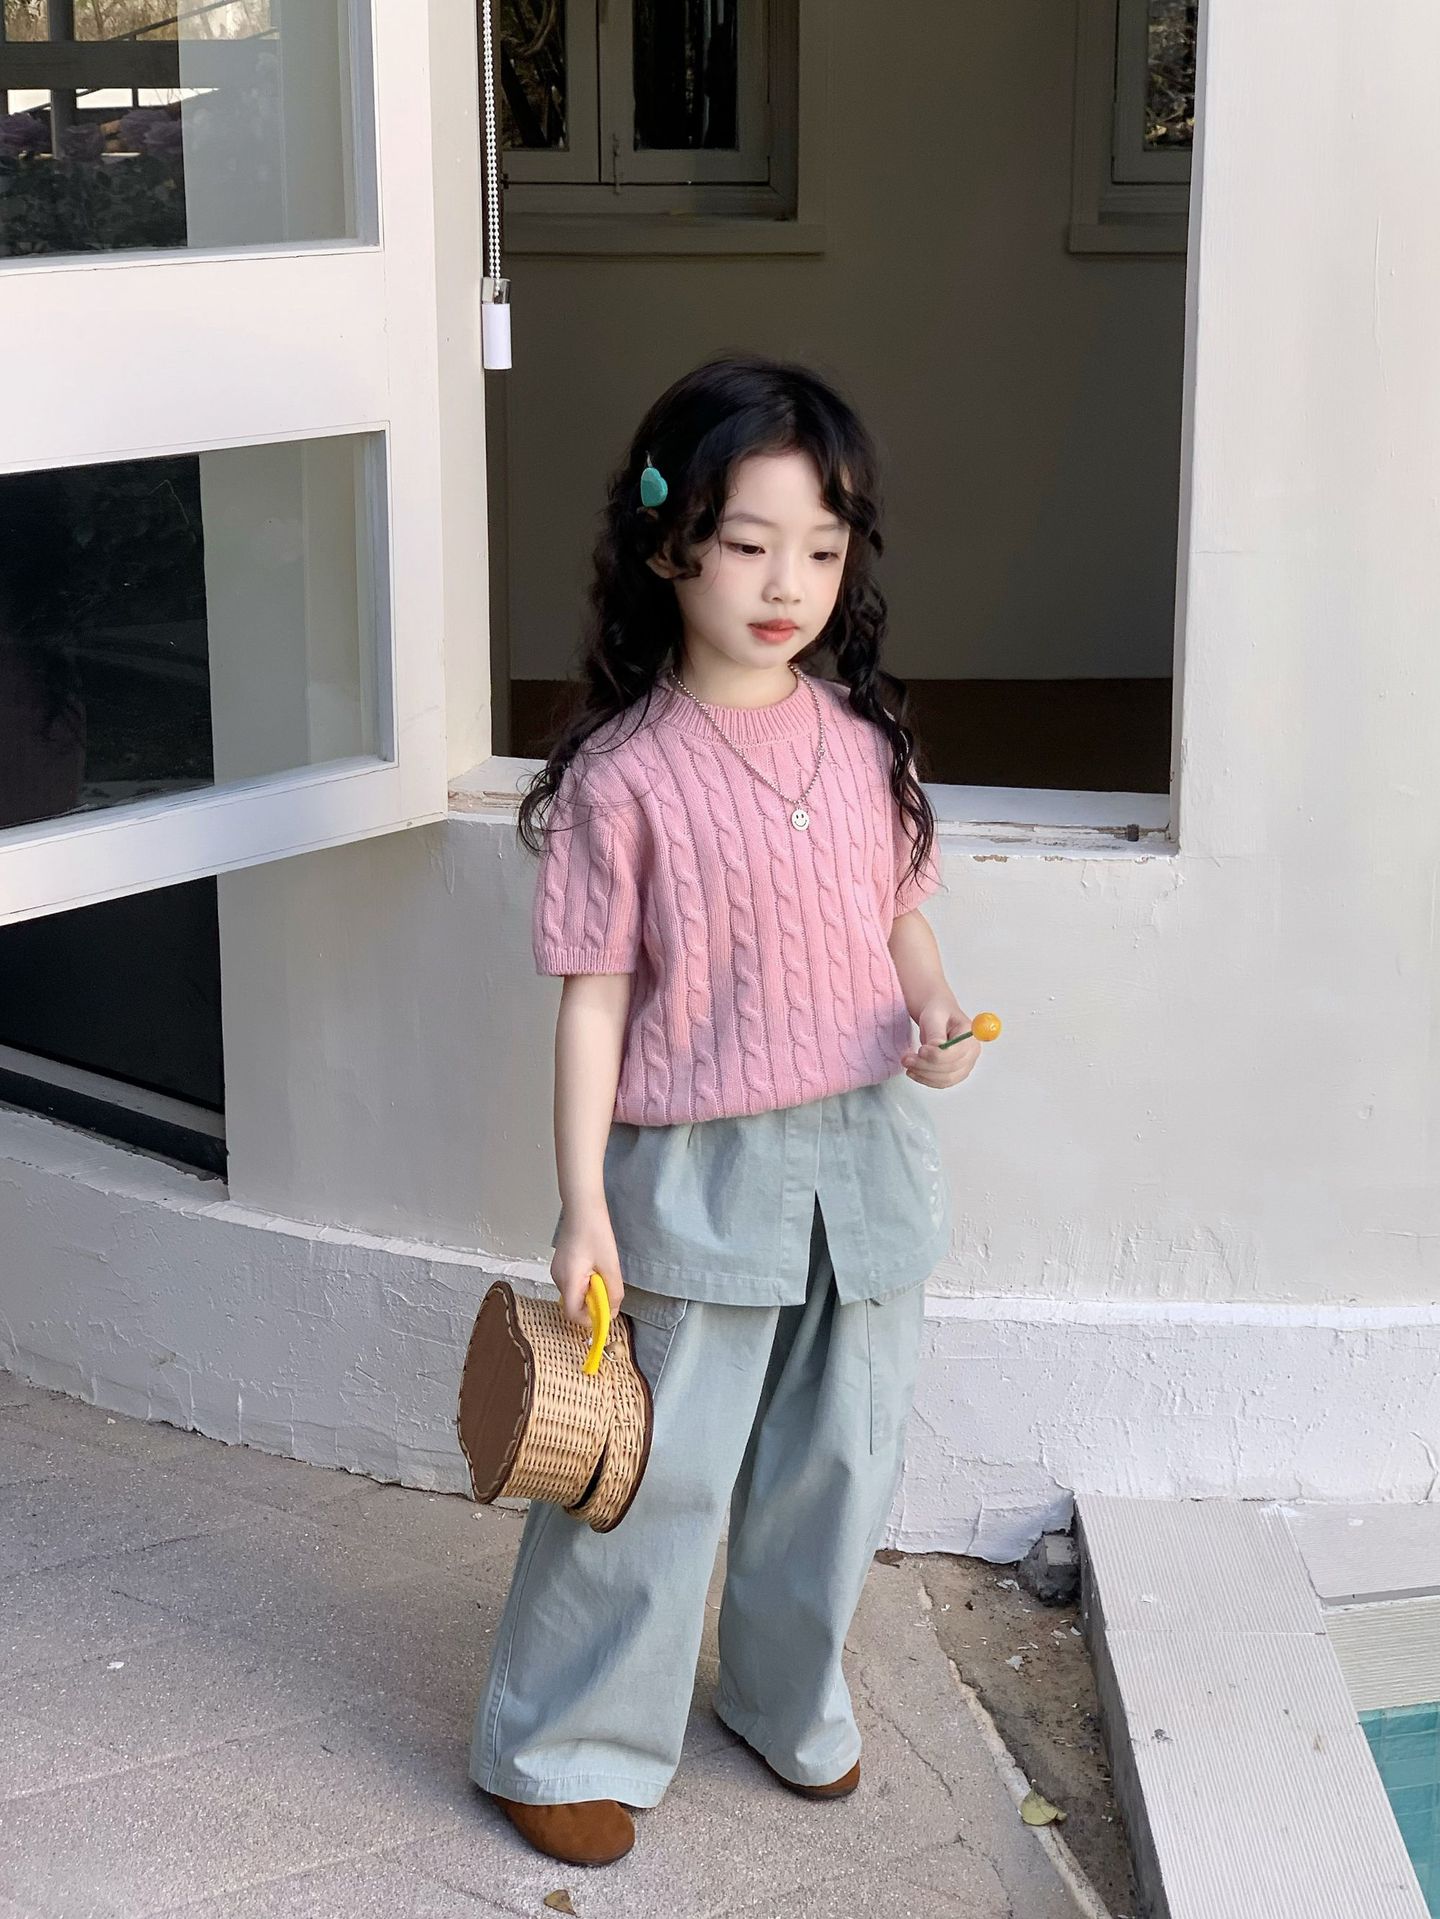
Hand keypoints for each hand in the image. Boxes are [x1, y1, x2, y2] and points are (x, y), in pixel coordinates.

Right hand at [552, 1206, 625, 1323]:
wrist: (583, 1208)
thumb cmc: (596, 1233)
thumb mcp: (611, 1266)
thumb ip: (613, 1293)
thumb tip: (612, 1314)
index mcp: (568, 1280)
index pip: (572, 1314)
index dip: (589, 1319)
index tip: (605, 1311)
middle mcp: (558, 1278)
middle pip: (574, 1304)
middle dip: (593, 1302)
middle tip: (607, 1284)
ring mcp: (557, 1271)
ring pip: (575, 1293)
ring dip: (590, 1290)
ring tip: (602, 1270)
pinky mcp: (561, 1265)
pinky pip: (573, 1282)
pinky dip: (585, 1281)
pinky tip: (594, 1265)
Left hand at [901, 997, 981, 1088]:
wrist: (937, 1017)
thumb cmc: (937, 1012)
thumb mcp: (934, 1016)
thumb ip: (936, 1032)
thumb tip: (935, 1048)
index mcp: (970, 1036)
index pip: (957, 1053)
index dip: (938, 1056)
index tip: (920, 1050)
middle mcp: (971, 1053)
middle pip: (951, 1068)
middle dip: (926, 1065)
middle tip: (906, 1058)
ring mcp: (965, 1066)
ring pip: (945, 1079)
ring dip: (923, 1074)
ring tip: (907, 1062)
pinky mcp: (955, 1074)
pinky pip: (941, 1083)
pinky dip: (925, 1079)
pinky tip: (913, 1071)